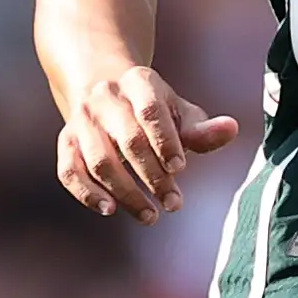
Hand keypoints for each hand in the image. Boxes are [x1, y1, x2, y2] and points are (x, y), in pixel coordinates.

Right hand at [56, 64, 236, 223]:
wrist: (104, 90)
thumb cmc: (152, 108)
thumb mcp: (178, 111)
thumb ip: (201, 128)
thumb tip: (231, 129)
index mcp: (137, 82)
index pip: (149, 111)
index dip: (165, 141)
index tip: (180, 168)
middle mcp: (104, 98)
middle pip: (127, 141)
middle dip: (152, 176)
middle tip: (173, 203)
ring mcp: (81, 120)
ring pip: (99, 161)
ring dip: (125, 192)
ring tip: (150, 216)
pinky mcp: (66, 142)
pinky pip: (69, 170)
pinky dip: (86, 193)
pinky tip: (109, 209)